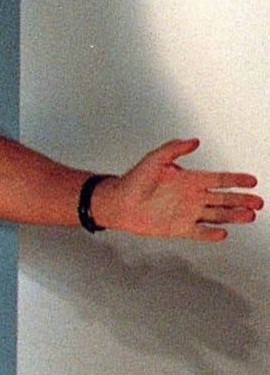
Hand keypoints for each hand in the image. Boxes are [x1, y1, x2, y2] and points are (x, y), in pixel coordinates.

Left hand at [98, 139, 261, 241]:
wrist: (118, 202)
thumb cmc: (133, 180)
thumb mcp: (155, 159)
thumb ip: (174, 148)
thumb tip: (194, 141)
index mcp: (190, 180)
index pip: (219, 179)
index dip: (236, 180)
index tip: (252, 180)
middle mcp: (192, 197)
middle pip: (224, 199)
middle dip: (242, 200)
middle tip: (259, 202)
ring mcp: (187, 213)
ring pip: (216, 215)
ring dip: (233, 216)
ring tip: (249, 216)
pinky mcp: (178, 227)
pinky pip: (198, 231)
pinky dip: (210, 233)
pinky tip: (222, 233)